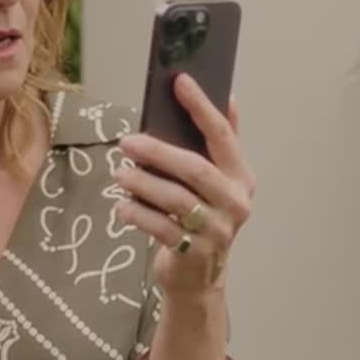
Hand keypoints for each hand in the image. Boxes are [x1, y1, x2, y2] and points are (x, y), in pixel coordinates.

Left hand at [113, 74, 255, 297]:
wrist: (198, 278)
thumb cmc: (203, 219)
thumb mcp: (218, 182)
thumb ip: (221, 144)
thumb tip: (229, 97)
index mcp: (241, 177)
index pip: (223, 136)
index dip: (201, 107)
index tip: (181, 81)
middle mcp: (235, 202)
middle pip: (195, 168)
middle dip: (158, 152)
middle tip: (127, 142)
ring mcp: (217, 230)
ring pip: (176, 199)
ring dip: (142, 184)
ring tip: (119, 174)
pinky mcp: (194, 252)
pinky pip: (160, 227)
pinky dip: (137, 214)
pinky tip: (121, 207)